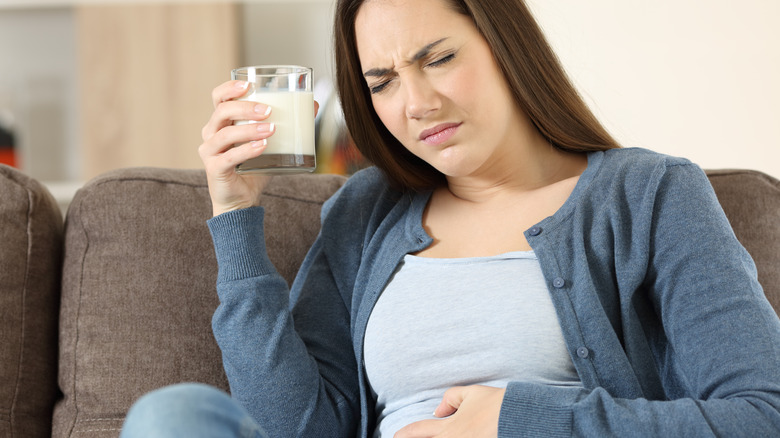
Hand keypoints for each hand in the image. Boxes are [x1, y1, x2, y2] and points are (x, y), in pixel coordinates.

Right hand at [198, 80, 318, 215]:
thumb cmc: (254, 169)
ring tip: (272, 129)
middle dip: (245, 108)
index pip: (218, 97)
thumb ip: (287, 125)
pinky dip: (247, 150)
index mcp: (221, 123)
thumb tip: (313, 105)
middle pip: (222, 112)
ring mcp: (210, 152)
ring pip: (226, 134)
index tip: (249, 85)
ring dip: (250, 129)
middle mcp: (211, 134)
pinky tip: (263, 147)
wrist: (242, 200)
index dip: (230, 88)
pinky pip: (229, 157)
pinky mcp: (214, 169)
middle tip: (268, 110)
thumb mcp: (271, 144)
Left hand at [395, 385, 504, 437]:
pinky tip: (464, 434)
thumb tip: (438, 410)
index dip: (405, 434)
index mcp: (448, 429)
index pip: (419, 431)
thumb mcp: (470, 393)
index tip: (396, 436)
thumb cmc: (495, 404)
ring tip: (439, 433)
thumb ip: (450, 399)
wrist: (519, 418)